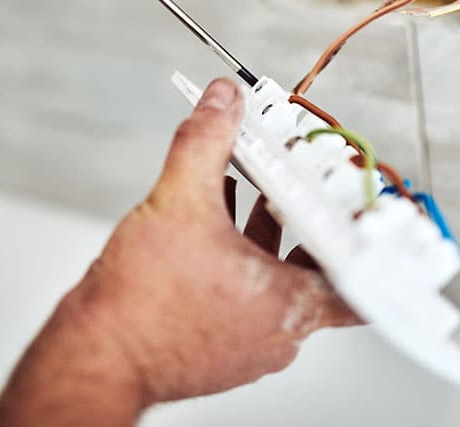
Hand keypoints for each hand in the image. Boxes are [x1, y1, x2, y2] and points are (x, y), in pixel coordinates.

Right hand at [0, 79, 359, 425]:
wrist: (93, 356)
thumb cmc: (140, 307)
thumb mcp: (179, 201)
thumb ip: (206, 142)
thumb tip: (222, 103)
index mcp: (288, 304)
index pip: (359, 281)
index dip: (367, 242)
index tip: (365, 215)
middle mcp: (276, 332)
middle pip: (314, 269)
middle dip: (304, 220)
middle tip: (300, 186)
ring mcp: (245, 345)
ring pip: (273, 280)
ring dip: (267, 234)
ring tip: (253, 191)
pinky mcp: (215, 346)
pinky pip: (242, 294)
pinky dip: (238, 257)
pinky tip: (215, 221)